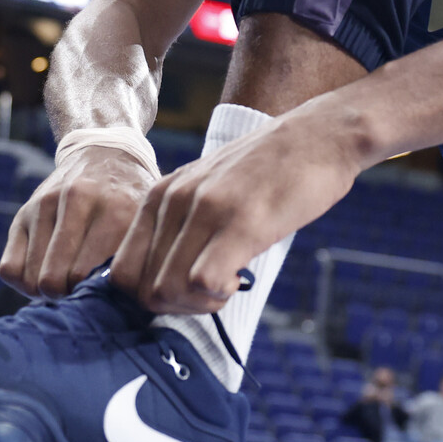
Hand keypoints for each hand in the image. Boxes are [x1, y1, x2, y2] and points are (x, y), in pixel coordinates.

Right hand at [0, 144, 156, 299]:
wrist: (106, 153)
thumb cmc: (132, 202)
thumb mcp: (147, 223)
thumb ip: (139, 261)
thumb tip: (120, 314)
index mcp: (118, 208)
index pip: (92, 277)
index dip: (95, 299)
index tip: (105, 300)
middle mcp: (79, 200)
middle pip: (57, 281)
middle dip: (68, 297)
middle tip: (83, 294)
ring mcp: (45, 203)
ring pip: (32, 278)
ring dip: (47, 292)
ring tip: (66, 285)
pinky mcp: (23, 212)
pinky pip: (9, 269)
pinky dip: (24, 282)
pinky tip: (45, 275)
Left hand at [111, 103, 363, 313]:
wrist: (320, 134)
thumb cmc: (269, 171)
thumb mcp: (207, 189)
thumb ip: (181, 225)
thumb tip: (165, 282)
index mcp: (159, 195)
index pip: (122, 274)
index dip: (152, 295)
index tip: (188, 289)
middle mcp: (172, 200)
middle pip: (142, 290)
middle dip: (177, 307)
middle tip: (212, 293)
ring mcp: (205, 209)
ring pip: (166, 290)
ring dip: (199, 305)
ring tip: (229, 283)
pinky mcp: (241, 221)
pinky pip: (203, 281)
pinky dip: (218, 296)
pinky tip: (240, 278)